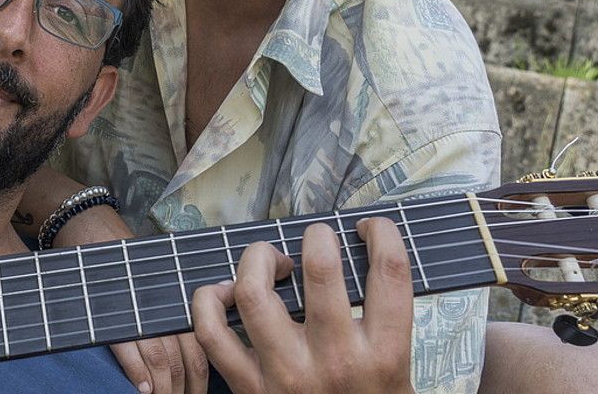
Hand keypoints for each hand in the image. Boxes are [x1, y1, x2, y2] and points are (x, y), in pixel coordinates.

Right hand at [57, 204, 207, 393]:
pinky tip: (143, 389)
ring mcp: (138, 308)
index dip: (201, 375)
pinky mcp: (111, 312)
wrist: (91, 232)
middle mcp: (162, 303)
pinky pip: (131, 351)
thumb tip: (196, 343)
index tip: (197, 390)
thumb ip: (176, 307)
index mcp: (176, 297)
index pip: (199, 344)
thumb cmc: (126, 259)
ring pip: (162, 360)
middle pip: (184, 357)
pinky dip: (138, 374)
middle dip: (184, 387)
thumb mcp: (158, 278)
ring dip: (164, 387)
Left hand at [191, 217, 415, 393]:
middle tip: (316, 240)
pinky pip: (211, 331)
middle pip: (320, 268)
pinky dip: (208, 300)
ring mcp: (285, 374)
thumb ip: (387, 323)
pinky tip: (225, 292)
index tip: (367, 229)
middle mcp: (336, 360)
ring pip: (253, 292)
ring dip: (258, 259)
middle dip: (315, 238)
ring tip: (272, 261)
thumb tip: (373, 259)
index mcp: (384, 355)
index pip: (389, 271)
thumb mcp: (399, 375)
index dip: (379, 233)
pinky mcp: (247, 387)